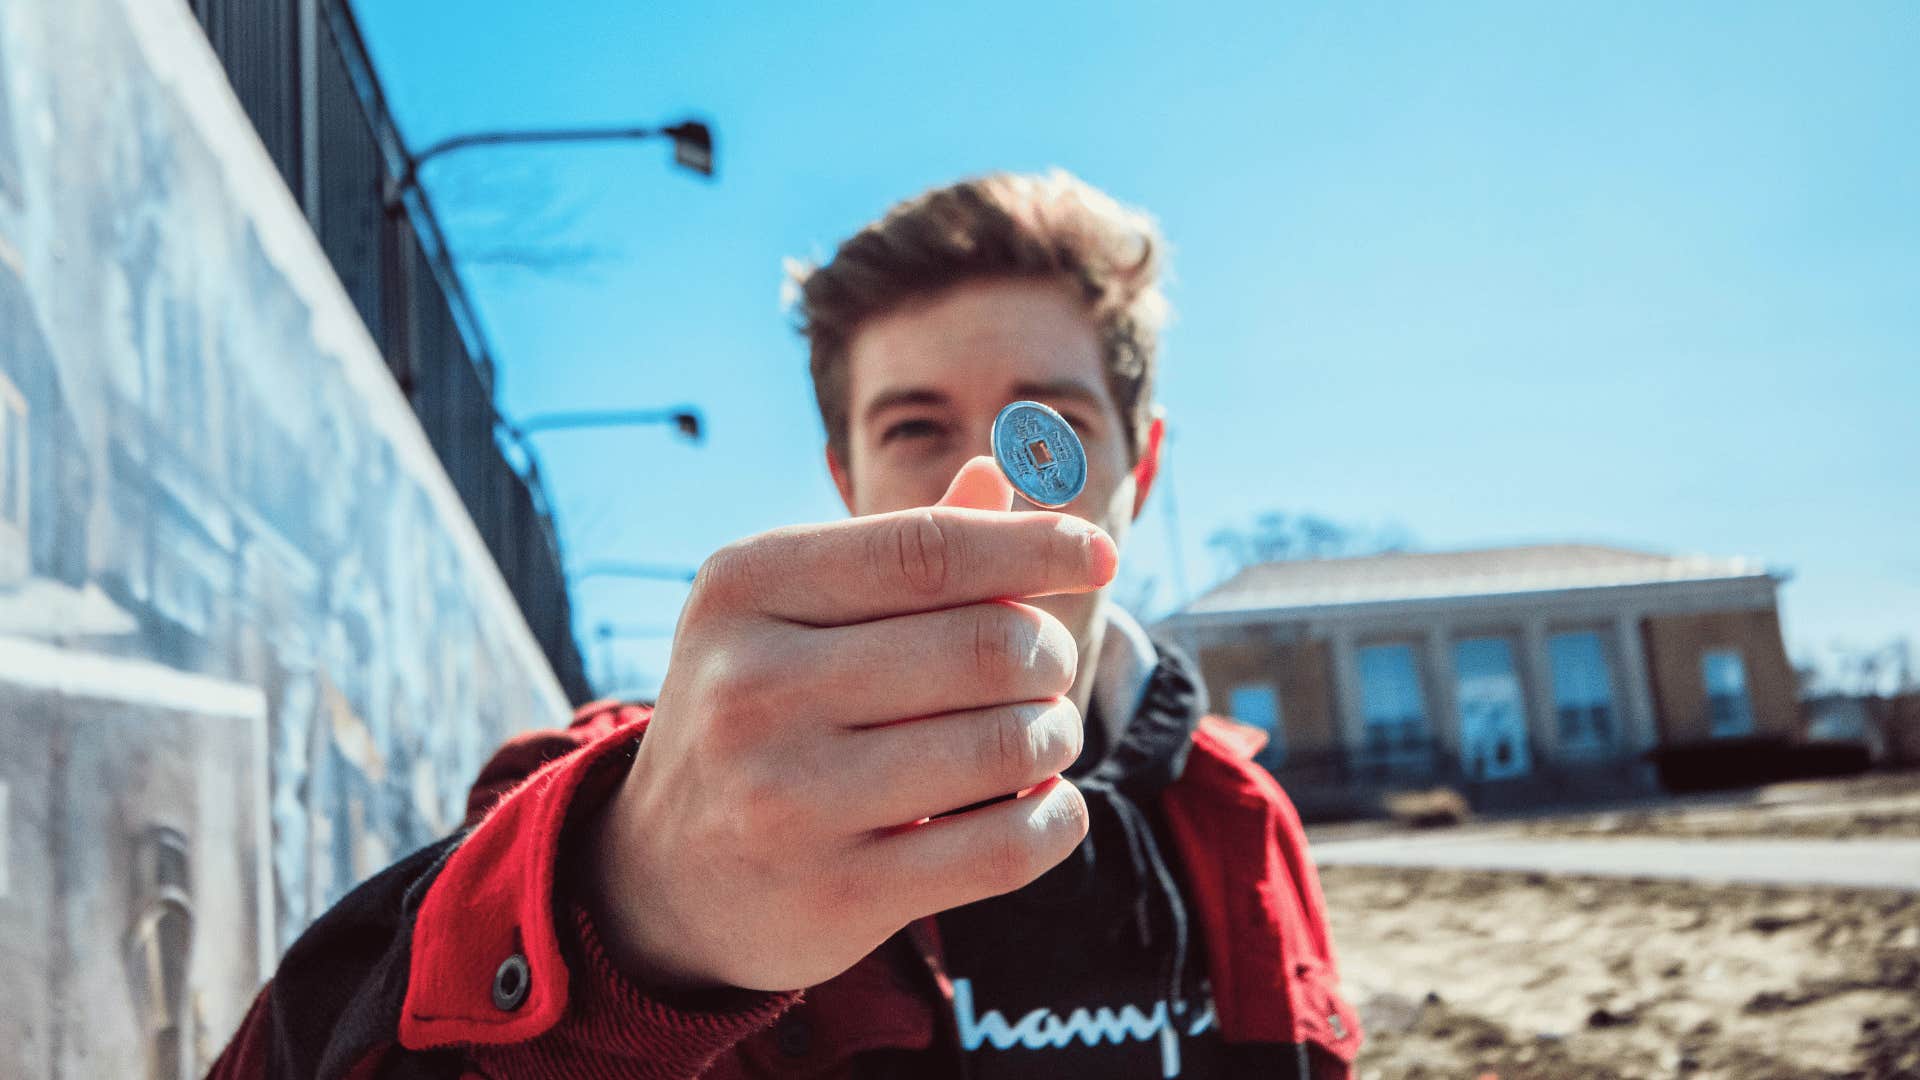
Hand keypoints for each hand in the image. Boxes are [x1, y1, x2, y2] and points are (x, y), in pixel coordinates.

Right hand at [587, 457, 1112, 990]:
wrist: (667, 875)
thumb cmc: (762, 708)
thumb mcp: (798, 611)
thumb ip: (903, 547)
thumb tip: (1005, 470)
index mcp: (746, 588)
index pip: (930, 550)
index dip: (1036, 546)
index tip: (1099, 555)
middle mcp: (751, 687)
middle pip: (988, 647)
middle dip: (1050, 655)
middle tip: (1048, 670)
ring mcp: (788, 799)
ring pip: (1008, 746)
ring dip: (1056, 736)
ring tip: (1042, 735)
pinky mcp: (836, 895)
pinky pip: (1006, 847)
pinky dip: (1054, 818)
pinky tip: (1042, 802)